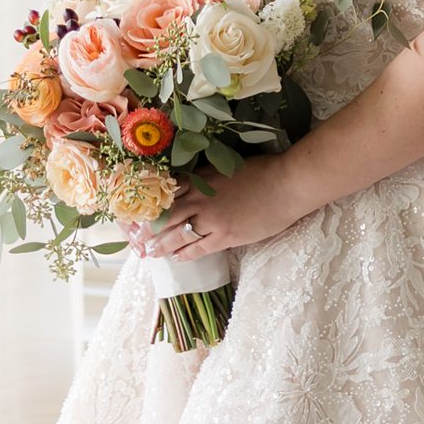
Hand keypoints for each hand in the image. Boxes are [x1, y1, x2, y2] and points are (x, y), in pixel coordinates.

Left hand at [135, 153, 301, 262]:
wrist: (287, 184)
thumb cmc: (264, 170)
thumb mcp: (228, 166)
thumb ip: (208, 176)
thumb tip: (194, 183)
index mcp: (201, 178)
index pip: (167, 192)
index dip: (152, 203)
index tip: (139, 210)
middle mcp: (201, 198)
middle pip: (166, 215)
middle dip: (149, 228)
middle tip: (136, 238)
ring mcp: (212, 219)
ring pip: (178, 234)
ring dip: (162, 245)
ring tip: (151, 252)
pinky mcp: (226, 235)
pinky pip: (199, 248)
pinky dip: (186, 253)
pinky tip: (178, 258)